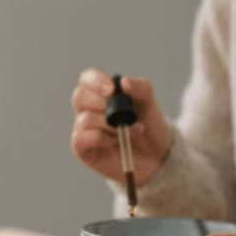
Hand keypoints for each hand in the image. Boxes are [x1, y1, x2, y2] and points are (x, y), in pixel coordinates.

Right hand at [70, 68, 170, 186]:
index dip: (96, 81)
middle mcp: (89, 109)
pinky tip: (115, 141)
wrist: (155, 156)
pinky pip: (81, 138)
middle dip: (102, 104)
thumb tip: (124, 82)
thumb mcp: (149, 104)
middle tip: (123, 114)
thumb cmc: (149, 126)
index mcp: (101, 93)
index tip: (112, 90)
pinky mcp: (83, 148)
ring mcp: (84, 129)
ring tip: (130, 130)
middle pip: (79, 96)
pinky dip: (101, 138)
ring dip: (109, 124)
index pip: (87, 79)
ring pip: (84, 118)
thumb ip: (141, 88)